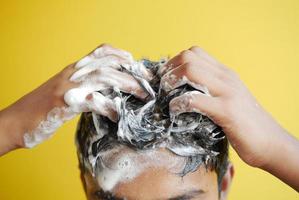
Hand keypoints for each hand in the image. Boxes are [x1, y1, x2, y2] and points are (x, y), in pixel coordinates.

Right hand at [0, 44, 149, 152]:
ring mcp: (68, 87)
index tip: (136, 64)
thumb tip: (110, 92)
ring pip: (104, 78)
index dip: (121, 55)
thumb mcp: (67, 93)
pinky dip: (108, 107)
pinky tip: (118, 115)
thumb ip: (87, 88)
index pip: (101, 51)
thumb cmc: (43, 110)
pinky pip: (92, 101)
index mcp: (74, 69)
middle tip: (147, 83)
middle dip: (132, 73)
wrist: (15, 122)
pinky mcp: (64, 103)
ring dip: (126, 85)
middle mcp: (73, 74)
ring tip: (142, 96)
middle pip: (108, 65)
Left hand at [160, 47, 298, 190]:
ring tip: (167, 97)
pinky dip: (178, 104)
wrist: (271, 143)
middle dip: (169, 70)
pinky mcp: (226, 111)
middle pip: (188, 57)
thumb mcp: (228, 98)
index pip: (195, 52)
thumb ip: (211, 90)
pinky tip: (175, 112)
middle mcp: (226, 77)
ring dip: (171, 83)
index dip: (174, 62)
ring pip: (190, 70)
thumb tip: (184, 91)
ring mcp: (227, 92)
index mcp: (225, 73)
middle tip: (163, 87)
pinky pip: (194, 99)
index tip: (167, 78)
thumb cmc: (246, 124)